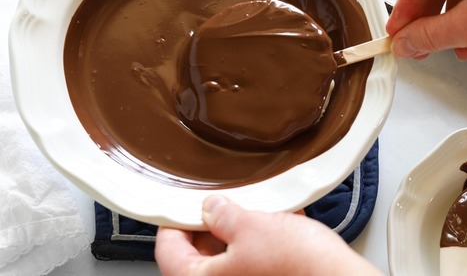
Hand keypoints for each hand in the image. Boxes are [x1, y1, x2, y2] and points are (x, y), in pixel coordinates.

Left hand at [155, 195, 380, 275]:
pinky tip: (279, 220)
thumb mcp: (251, 226)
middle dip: (212, 223)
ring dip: (240, 229)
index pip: (168, 250)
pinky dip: (263, 240)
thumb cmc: (298, 266)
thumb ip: (222, 214)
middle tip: (222, 200)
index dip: (174, 220)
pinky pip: (257, 260)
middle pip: (199, 255)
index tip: (182, 202)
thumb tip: (211, 208)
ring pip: (230, 256)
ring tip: (255, 207)